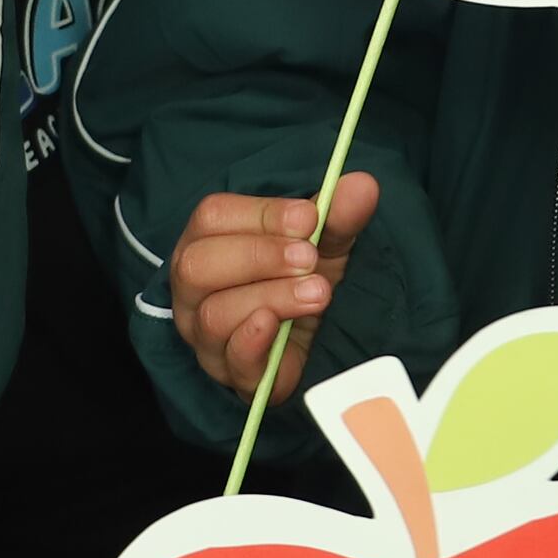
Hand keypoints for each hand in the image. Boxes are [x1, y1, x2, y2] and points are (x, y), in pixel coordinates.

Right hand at [167, 172, 378, 397]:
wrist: (317, 336)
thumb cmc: (304, 278)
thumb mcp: (325, 242)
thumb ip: (336, 215)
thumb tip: (363, 186)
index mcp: (207, 241)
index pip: (212, 217)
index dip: (261, 215)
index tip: (308, 219)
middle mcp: (194, 287)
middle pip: (198, 265)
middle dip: (259, 257)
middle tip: (310, 258)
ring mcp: (204, 333)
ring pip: (215, 314)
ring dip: (271, 298)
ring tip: (318, 293)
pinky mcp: (229, 371)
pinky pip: (228, 358)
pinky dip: (252, 341)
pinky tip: (279, 326)